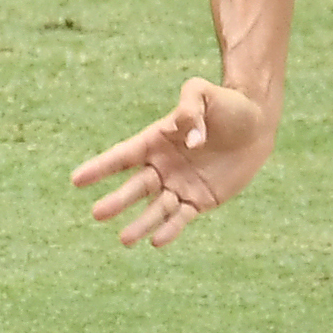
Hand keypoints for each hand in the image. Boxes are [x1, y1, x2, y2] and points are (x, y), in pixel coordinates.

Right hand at [71, 78, 273, 245]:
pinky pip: (182, 218)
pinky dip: (170, 229)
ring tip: (125, 239)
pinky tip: (156, 240)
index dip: (100, 168)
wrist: (256, 122)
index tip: (76, 180)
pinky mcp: (201, 200)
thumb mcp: (203, 92)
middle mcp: (163, 166)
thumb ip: (189, 109)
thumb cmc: (226, 103)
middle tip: (97, 214)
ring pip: (156, 209)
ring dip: (140, 223)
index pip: (122, 156)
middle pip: (135, 186)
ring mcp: (180, 185)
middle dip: (117, 201)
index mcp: (155, 141)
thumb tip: (189, 141)